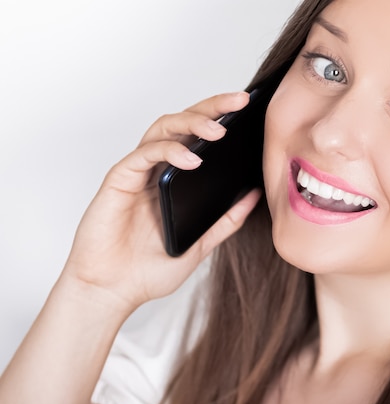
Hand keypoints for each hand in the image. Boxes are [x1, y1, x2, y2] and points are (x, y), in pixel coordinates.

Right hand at [60, 92, 260, 314]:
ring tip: (219, 131)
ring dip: (191, 124)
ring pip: (162, 129)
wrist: (113, 293)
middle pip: (183, 123)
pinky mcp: (118, 181)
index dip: (221, 118)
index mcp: (176, 179)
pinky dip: (167, 151)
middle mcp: (156, 169)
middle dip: (212, 108)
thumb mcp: (202, 244)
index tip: (249, 110)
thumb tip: (254, 194)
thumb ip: (226, 219)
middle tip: (239, 101)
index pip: (200, 138)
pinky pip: (142, 155)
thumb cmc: (149, 270)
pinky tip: (190, 159)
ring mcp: (137, 173)